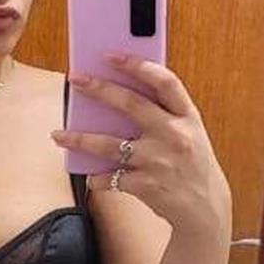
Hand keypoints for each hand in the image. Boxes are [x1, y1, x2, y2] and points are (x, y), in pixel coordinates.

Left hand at [51, 53, 229, 229]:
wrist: (205, 208)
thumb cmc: (191, 164)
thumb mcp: (189, 134)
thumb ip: (164, 115)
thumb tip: (118, 96)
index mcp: (187, 117)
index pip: (165, 82)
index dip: (138, 65)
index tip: (111, 55)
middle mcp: (174, 135)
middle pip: (131, 104)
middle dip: (99, 89)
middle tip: (75, 79)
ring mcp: (159, 161)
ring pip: (109, 145)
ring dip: (79, 139)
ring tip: (58, 136)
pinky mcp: (146, 185)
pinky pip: (111, 178)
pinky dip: (97, 178)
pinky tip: (91, 177)